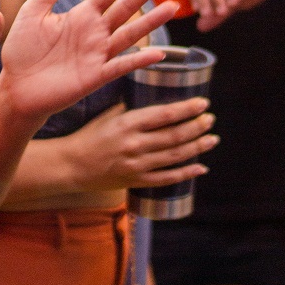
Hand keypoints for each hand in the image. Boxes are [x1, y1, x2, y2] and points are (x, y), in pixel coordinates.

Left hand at [0, 0, 179, 125]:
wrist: (15, 87)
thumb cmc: (22, 50)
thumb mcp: (34, 12)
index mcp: (82, 14)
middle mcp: (95, 32)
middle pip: (127, 7)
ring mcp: (98, 54)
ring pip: (130, 33)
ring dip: (152, 21)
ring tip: (173, 7)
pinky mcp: (95, 76)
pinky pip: (121, 65)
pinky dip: (139, 60)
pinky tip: (158, 53)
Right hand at [62, 99, 216, 193]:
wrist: (72, 165)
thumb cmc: (89, 136)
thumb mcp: (109, 115)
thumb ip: (132, 110)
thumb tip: (157, 103)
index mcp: (127, 123)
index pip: (164, 115)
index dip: (187, 109)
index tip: (202, 103)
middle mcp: (134, 144)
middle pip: (174, 136)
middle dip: (197, 127)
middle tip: (210, 119)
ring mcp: (137, 165)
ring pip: (175, 156)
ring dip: (197, 147)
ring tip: (212, 139)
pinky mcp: (137, 181)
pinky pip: (166, 179)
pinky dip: (186, 173)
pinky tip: (201, 167)